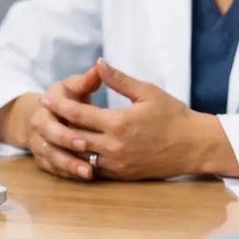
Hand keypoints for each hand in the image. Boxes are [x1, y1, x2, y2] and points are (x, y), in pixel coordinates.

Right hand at [25, 66, 102, 180]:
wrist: (45, 116)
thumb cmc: (68, 99)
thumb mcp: (74, 87)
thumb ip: (87, 81)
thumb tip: (100, 67)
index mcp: (46, 105)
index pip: (54, 116)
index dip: (68, 127)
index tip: (85, 136)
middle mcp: (39, 125)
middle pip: (51, 139)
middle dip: (68, 146)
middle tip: (86, 151)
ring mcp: (39, 143)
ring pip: (52, 157)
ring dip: (69, 166)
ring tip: (88, 173)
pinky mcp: (44, 159)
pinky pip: (54, 169)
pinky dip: (68, 174)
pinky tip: (85, 177)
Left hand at [41, 59, 238, 179]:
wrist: (195, 146)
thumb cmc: (173, 115)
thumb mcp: (147, 92)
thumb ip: (119, 79)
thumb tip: (98, 63)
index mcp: (118, 123)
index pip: (78, 114)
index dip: (60, 105)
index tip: (47, 97)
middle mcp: (114, 145)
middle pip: (74, 136)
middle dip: (57, 124)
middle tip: (44, 114)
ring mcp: (117, 163)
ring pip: (81, 155)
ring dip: (67, 144)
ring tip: (55, 131)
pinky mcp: (122, 175)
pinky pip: (95, 167)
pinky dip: (83, 158)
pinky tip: (76, 149)